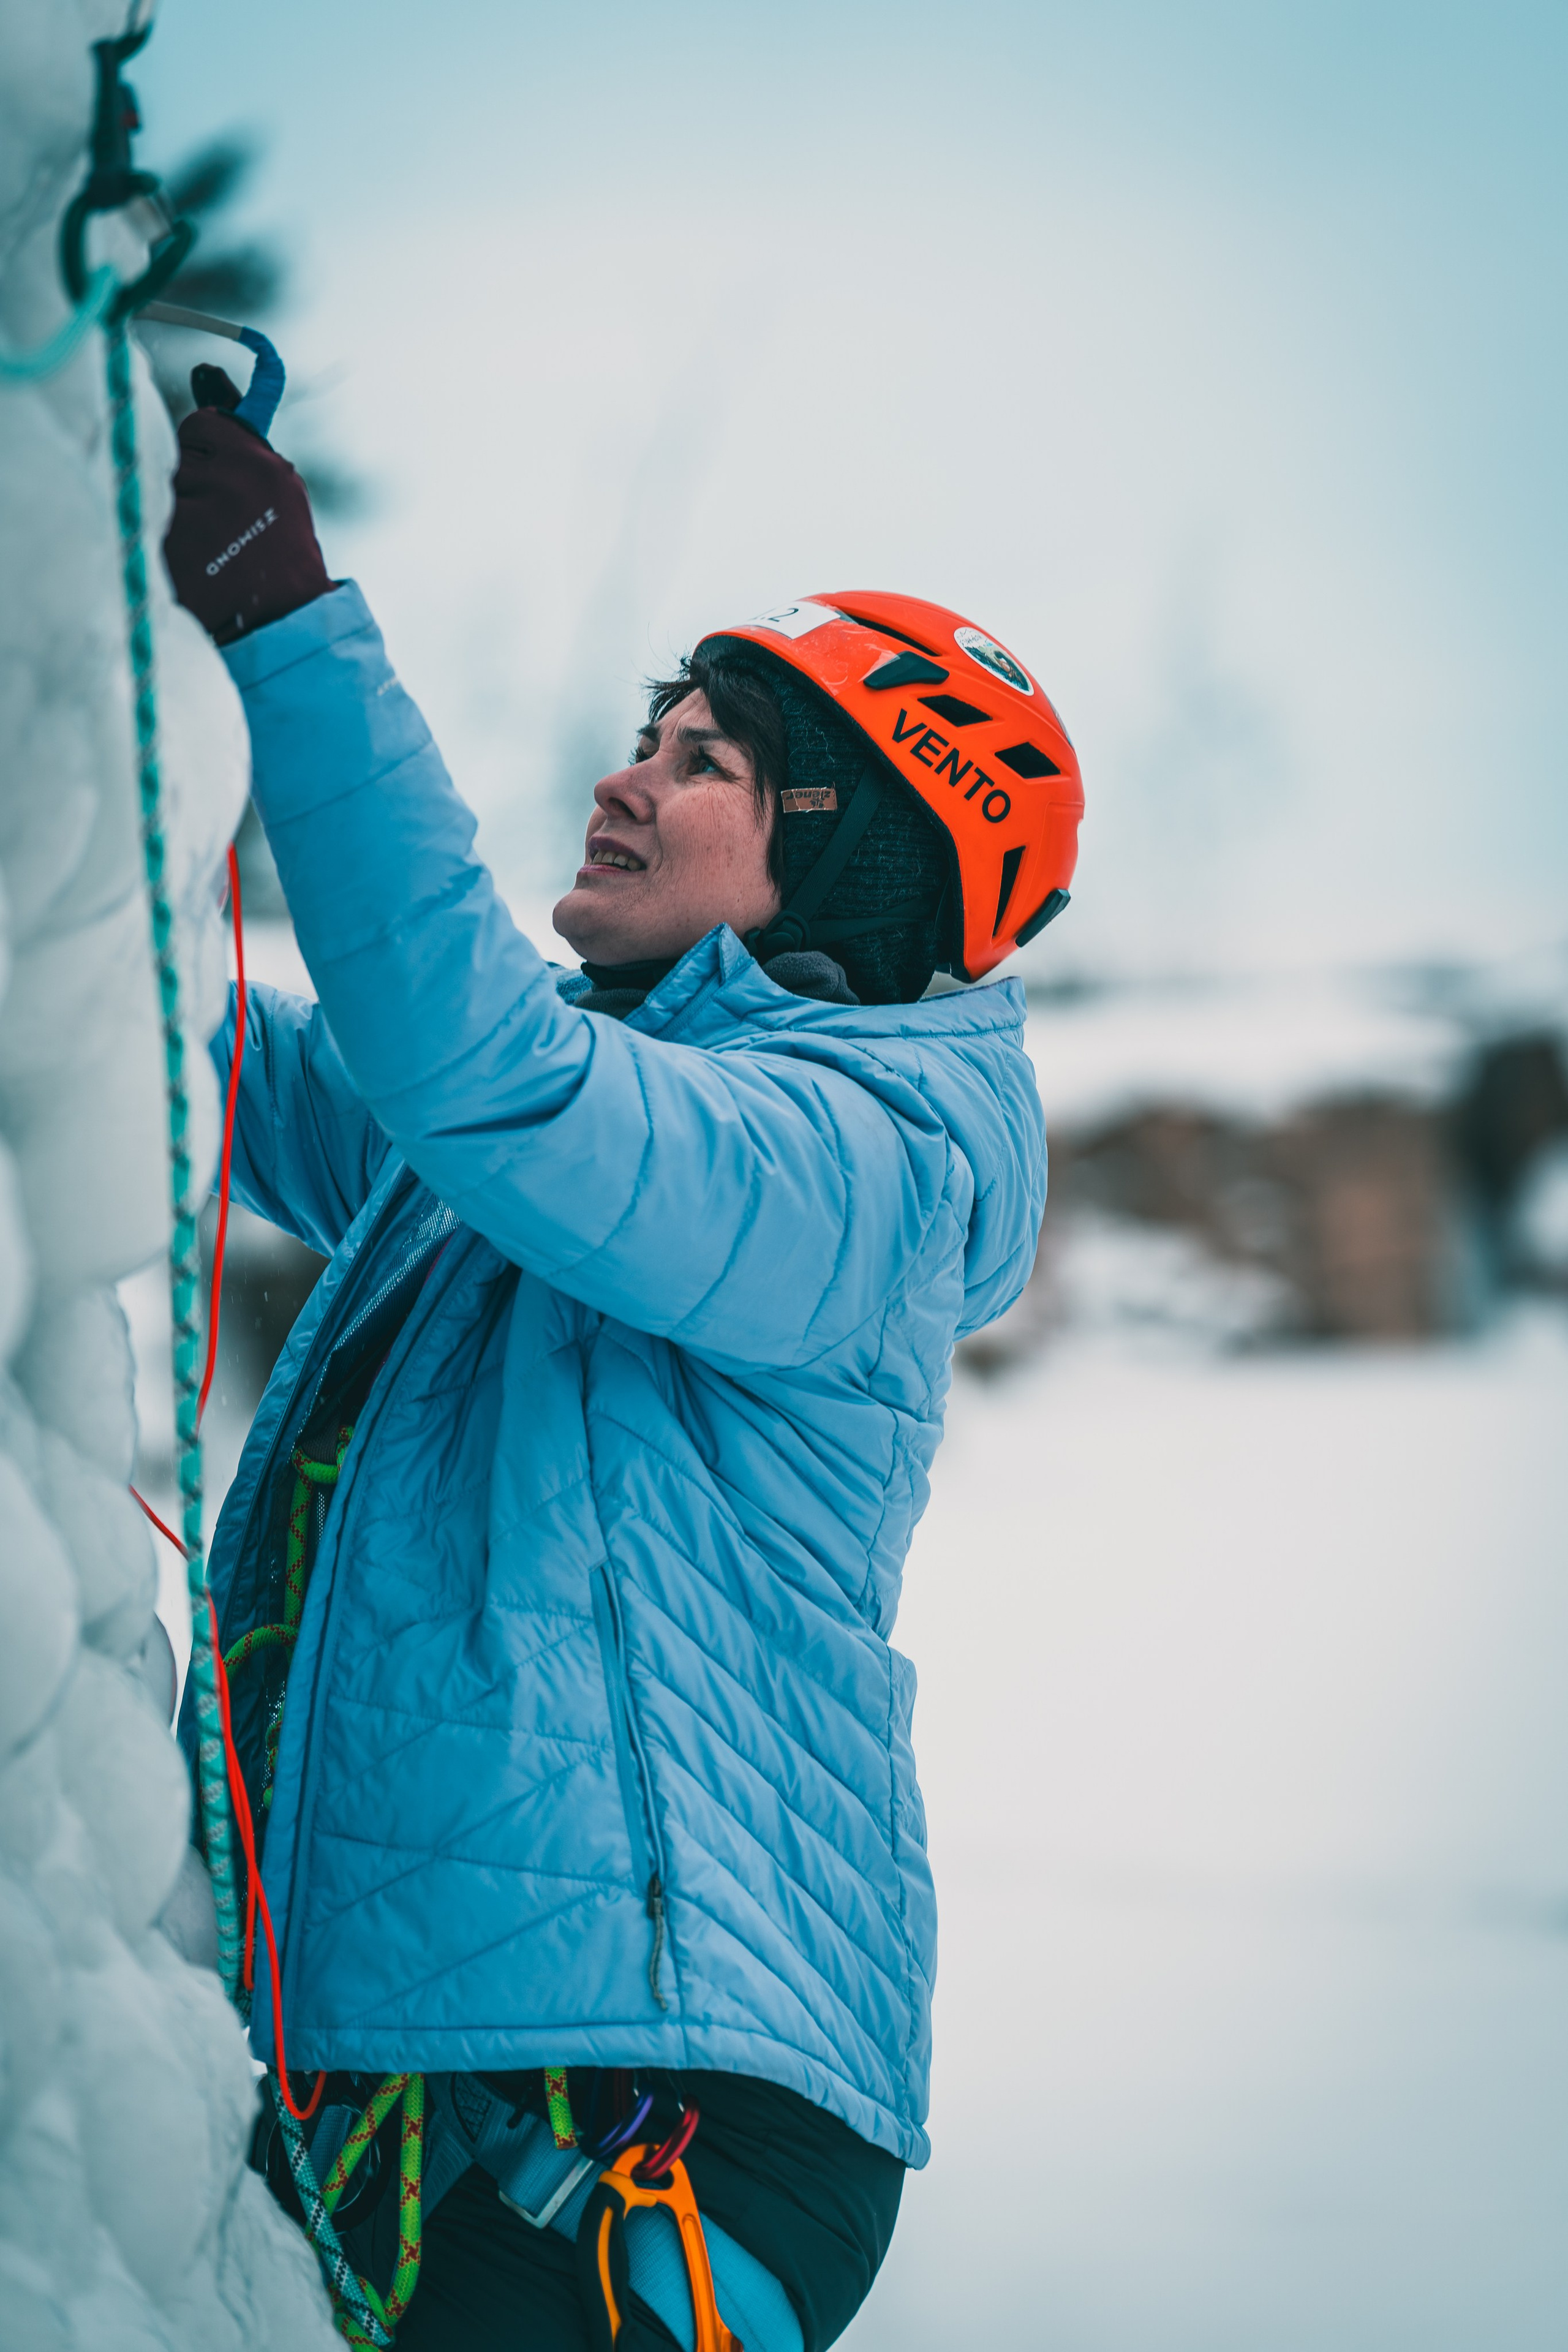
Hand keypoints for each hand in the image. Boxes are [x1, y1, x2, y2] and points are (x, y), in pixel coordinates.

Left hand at [163, 366, 331, 645]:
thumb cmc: (280, 548)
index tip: (221, 478)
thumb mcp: (275, 482)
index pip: (200, 425)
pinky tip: (192, 560)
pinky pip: (148, 525)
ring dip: (173, 509)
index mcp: (255, 463)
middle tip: (218, 518)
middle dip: (188, 479)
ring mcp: (191, 518)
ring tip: (208, 542)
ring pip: (157, 488)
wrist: (283, 617)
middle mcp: (223, 484)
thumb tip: (204, 371)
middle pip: (174, 456)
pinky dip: (161, 540)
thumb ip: (238, 432)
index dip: (205, 451)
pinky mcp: (167, 551)